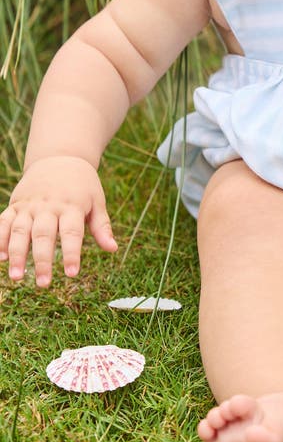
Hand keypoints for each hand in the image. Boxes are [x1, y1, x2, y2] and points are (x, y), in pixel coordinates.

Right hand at [0, 157, 116, 286]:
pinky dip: (0, 239)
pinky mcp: (16, 204)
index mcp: (71, 205)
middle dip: (42, 260)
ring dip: (17, 254)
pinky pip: (4, 222)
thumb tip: (113, 249)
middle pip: (43, 235)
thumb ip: (101, 226)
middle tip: (44, 284)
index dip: (71, 253)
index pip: (72, 232)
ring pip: (20, 231)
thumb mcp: (96, 201)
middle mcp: (48, 206)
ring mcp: (29, 205)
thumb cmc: (82, 185)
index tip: (72, 274)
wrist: (60, 156)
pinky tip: (0, 258)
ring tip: (17, 278)